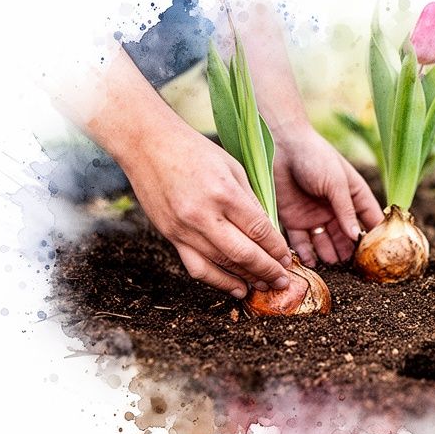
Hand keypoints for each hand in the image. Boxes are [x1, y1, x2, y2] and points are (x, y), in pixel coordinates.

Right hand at [124, 127, 292, 297]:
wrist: (147, 145)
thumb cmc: (194, 150)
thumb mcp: (233, 167)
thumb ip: (251, 200)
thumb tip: (268, 232)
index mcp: (224, 193)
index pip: (259, 230)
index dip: (276, 249)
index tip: (287, 259)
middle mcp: (203, 214)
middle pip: (244, 254)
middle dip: (268, 271)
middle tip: (283, 280)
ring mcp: (184, 229)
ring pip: (222, 265)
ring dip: (247, 279)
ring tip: (265, 285)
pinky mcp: (171, 236)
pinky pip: (198, 268)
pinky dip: (219, 282)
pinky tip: (237, 288)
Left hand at [274, 129, 382, 265]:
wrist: (281, 145)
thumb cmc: (314, 156)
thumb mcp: (336, 182)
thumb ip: (345, 210)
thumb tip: (356, 236)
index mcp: (353, 196)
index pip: (369, 219)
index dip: (375, 236)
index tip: (379, 254)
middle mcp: (336, 209)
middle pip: (346, 236)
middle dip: (349, 251)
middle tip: (352, 267)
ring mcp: (315, 216)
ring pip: (325, 242)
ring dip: (329, 254)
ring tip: (333, 264)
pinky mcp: (294, 220)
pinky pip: (302, 241)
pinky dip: (306, 253)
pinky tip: (312, 262)